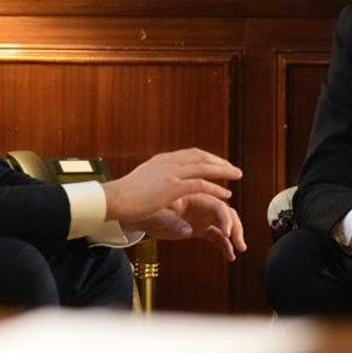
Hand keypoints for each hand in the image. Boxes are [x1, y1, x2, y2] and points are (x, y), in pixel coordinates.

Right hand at [101, 148, 241, 223]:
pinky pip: (201, 184)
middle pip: (201, 156)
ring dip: (224, 171)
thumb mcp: (144, 183)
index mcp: (163, 160)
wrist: (115, 199)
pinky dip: (215, 188)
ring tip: (236, 176)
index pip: (191, 154)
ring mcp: (172, 173)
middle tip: (233, 169)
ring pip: (205, 167)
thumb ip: (157, 182)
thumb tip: (162, 187)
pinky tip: (225, 193)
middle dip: (219, 162)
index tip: (218, 163)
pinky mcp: (173, 186)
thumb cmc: (125, 196)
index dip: (207, 158)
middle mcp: (169, 162)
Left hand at [130, 194, 246, 260]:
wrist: (133, 212)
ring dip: (234, 235)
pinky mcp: (199, 228)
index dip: (224, 217)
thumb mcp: (155, 215)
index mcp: (191, 195)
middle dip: (236, 227)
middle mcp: (200, 203)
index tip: (226, 232)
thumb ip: (172, 221)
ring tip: (238, 250)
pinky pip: (216, 235)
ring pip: (224, 223)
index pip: (216, 203)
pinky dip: (224, 244)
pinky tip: (229, 255)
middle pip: (226, 211)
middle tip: (240, 243)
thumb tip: (187, 230)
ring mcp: (200, 216)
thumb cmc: (143, 208)